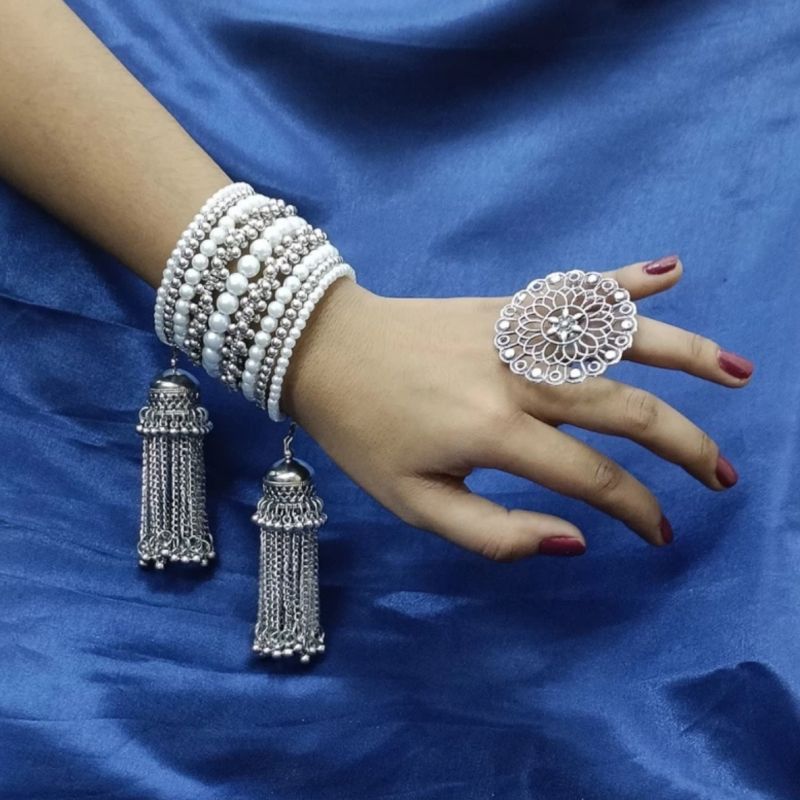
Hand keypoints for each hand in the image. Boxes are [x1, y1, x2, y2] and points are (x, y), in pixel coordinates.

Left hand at [284, 256, 752, 559]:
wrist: (324, 350)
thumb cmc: (365, 433)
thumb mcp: (413, 504)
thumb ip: (494, 533)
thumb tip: (576, 541)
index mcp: (495, 434)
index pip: (593, 477)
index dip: (637, 510)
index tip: (662, 533)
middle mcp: (519, 377)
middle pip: (625, 410)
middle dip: (684, 447)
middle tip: (724, 476)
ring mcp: (515, 333)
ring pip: (619, 341)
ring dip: (686, 355)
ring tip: (741, 374)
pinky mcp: (505, 306)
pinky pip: (573, 292)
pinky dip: (623, 282)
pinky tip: (670, 270)